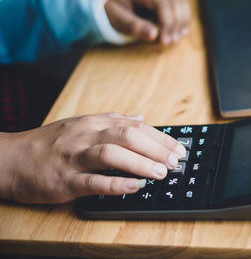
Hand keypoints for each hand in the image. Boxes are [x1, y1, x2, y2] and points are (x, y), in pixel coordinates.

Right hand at [0, 113, 185, 203]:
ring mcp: (75, 158)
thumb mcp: (82, 124)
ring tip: (161, 172)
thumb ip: (113, 121)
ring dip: (140, 163)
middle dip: (156, 148)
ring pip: (111, 154)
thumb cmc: (50, 143)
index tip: (179, 149)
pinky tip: (134, 187)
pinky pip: (92, 181)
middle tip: (176, 161)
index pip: (135, 126)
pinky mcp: (65, 180)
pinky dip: (115, 184)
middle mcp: (86, 136)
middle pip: (127, 136)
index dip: (160, 138)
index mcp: (93, 123)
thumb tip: (142, 119)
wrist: (10, 159)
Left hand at [105, 0, 190, 44]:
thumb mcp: (115, 16)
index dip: (167, 22)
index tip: (163, 40)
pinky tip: (179, 30)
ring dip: (183, 20)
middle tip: (170, 42)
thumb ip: (133, 25)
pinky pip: (181, 3)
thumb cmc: (113, 4)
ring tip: (176, 38)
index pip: (162, 3)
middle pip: (175, 1)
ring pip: (181, 0)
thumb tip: (154, 35)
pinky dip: (183, 17)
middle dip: (176, 23)